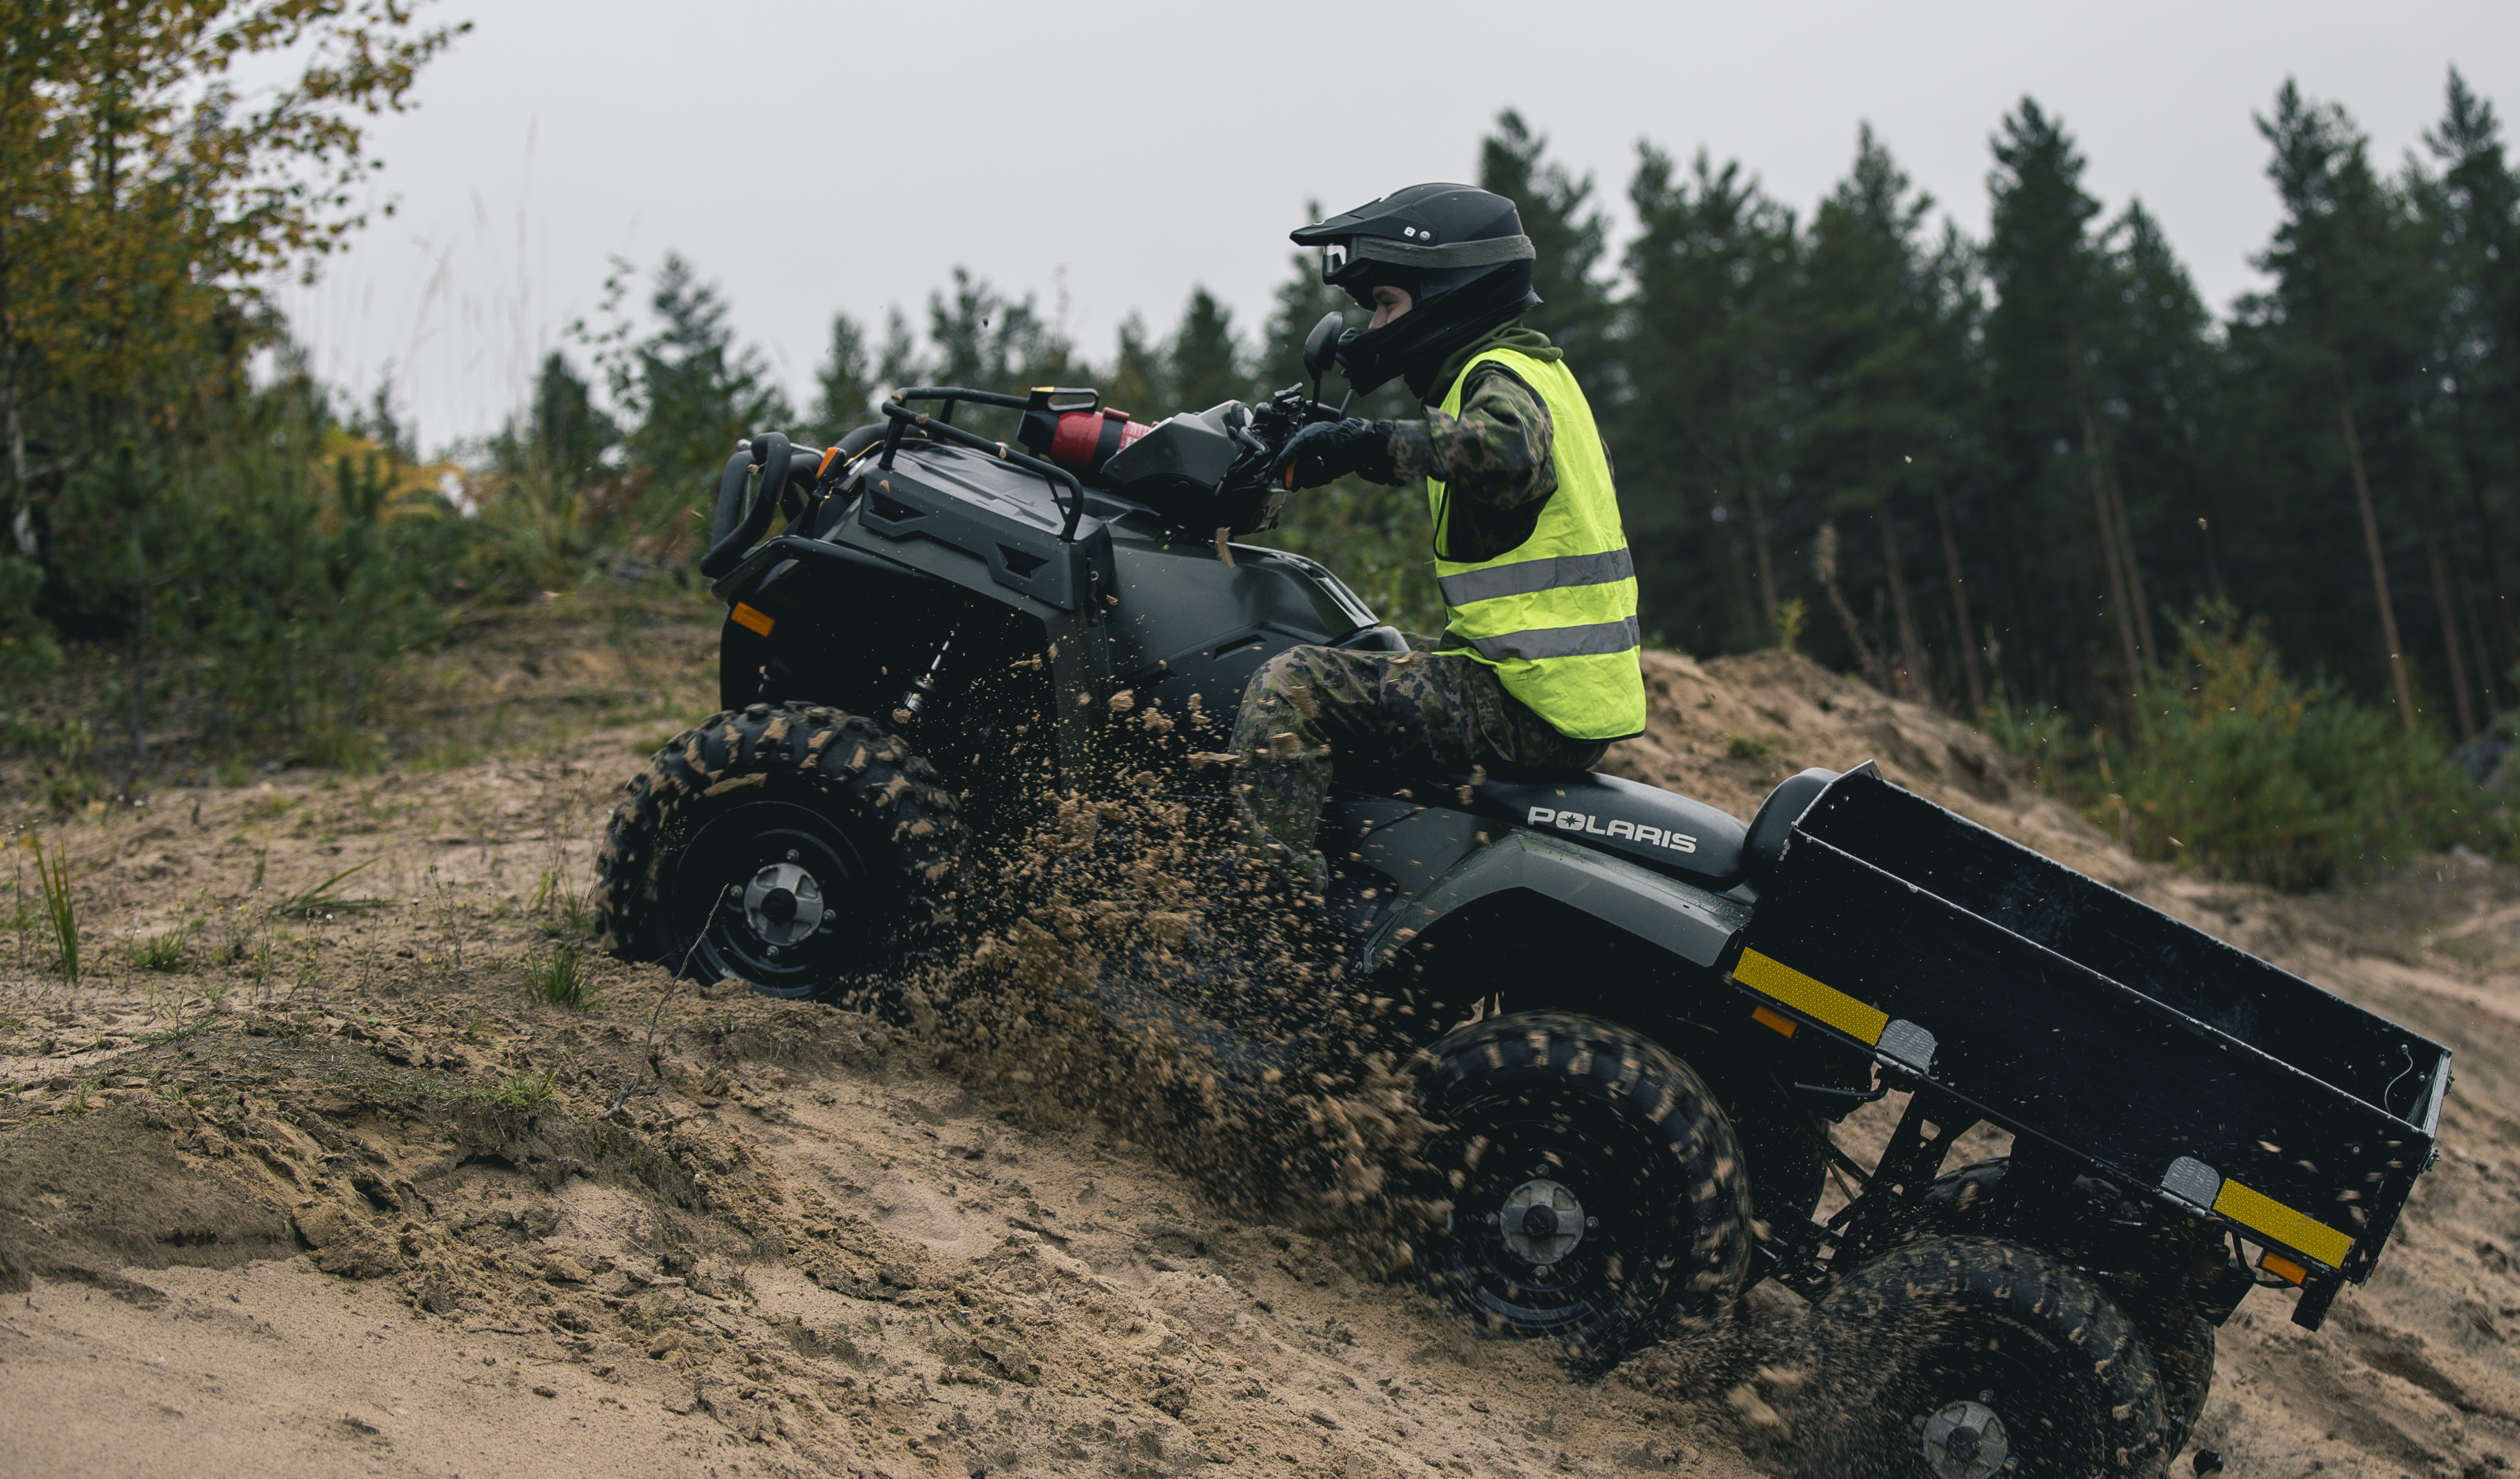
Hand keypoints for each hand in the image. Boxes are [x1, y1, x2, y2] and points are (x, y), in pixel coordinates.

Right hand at [1271, 418, 1394, 489]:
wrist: (1370, 442)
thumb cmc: (1352, 452)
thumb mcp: (1329, 469)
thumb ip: (1311, 476)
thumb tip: (1298, 483)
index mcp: (1309, 437)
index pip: (1288, 453)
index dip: (1280, 467)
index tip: (1273, 476)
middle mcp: (1311, 433)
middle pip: (1295, 455)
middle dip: (1296, 472)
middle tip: (1293, 486)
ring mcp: (1318, 433)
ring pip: (1305, 454)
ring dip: (1310, 470)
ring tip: (1322, 479)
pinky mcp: (1325, 436)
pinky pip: (1313, 451)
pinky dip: (1316, 463)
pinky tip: (1326, 473)